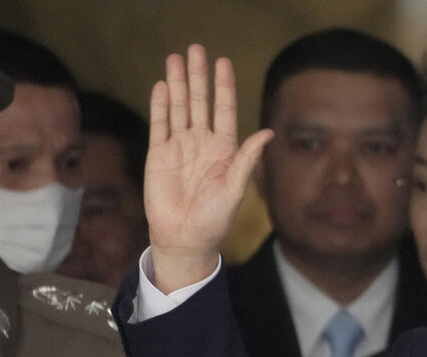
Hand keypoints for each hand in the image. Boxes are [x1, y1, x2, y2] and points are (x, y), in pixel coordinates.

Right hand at [144, 44, 271, 291]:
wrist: (185, 238)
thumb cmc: (215, 219)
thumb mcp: (235, 189)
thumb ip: (247, 159)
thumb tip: (268, 133)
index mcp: (225, 150)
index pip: (224, 110)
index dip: (223, 86)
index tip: (223, 62)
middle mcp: (202, 144)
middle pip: (200, 103)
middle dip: (198, 76)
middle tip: (196, 49)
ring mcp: (180, 147)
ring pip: (179, 109)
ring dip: (178, 84)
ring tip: (175, 59)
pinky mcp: (158, 156)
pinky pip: (160, 125)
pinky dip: (161, 106)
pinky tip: (162, 87)